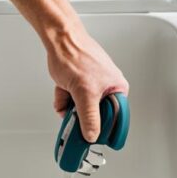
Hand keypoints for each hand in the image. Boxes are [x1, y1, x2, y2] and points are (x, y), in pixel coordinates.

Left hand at [45, 22, 128, 142]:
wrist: (59, 40)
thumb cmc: (76, 55)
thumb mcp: (84, 92)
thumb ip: (89, 117)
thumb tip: (93, 134)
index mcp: (117, 88)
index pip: (117, 118)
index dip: (104, 129)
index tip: (93, 137)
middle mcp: (108, 87)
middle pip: (96, 115)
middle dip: (80, 114)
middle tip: (74, 114)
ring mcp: (92, 85)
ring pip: (81, 108)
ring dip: (70, 105)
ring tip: (67, 95)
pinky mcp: (79, 83)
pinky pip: (72, 100)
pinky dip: (64, 97)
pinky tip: (62, 90)